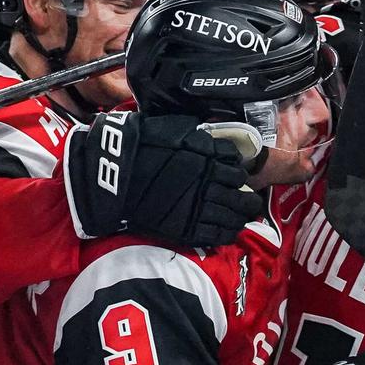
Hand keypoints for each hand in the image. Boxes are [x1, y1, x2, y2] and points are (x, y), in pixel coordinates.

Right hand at [64, 112, 264, 246]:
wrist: (115, 174)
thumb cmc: (141, 146)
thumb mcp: (173, 129)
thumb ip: (196, 135)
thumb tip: (211, 139)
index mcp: (209, 157)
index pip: (236, 166)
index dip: (238, 172)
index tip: (235, 176)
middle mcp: (210, 182)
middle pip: (241, 195)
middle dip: (248, 200)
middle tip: (249, 202)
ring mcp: (200, 207)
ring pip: (234, 217)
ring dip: (240, 218)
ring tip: (240, 219)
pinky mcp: (188, 228)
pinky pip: (218, 235)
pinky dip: (227, 234)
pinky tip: (228, 231)